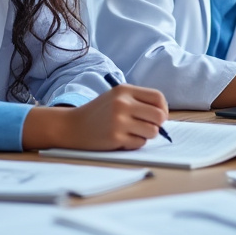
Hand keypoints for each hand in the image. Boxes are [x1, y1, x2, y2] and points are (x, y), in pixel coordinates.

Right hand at [23, 85, 168, 150]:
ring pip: (152, 132)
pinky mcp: (115, 137)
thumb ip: (138, 102)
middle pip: (159, 116)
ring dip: (146, 135)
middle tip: (147, 127)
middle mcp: (122, 103)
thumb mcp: (116, 98)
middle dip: (158, 124)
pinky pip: (139, 143)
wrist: (72, 126)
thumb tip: (164, 116)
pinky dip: (134, 143)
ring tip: (132, 133)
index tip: (157, 116)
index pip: (158, 97)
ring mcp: (119, 121)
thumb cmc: (99, 113)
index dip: (163, 108)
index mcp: (124, 90)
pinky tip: (122, 139)